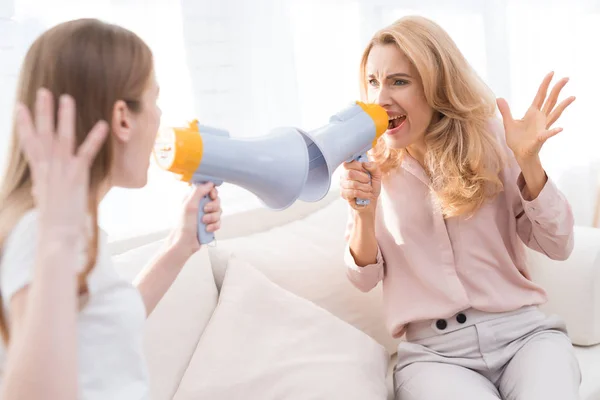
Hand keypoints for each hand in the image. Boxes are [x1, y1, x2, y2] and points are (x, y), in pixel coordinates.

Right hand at [16, 88, 107, 243]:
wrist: (57, 233)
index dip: (24, 124)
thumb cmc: (53, 219)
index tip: (21, 107)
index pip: (29, 142)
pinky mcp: (77, 175)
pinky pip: (87, 153)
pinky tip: (103, 125)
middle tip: (43, 92)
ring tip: (66, 98)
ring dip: (64, 116)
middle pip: (42, 134)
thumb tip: (40, 185)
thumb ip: (44, 185)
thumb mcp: (44, 197)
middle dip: (42, 112)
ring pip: (62, 137)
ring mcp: (61, 169)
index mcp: (39, 171)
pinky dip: (95, 138)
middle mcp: (47, 167)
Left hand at [167, 182, 221, 256]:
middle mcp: (200, 205)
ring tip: (204, 222)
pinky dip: (214, 225)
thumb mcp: (190, 205)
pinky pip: (219, 221)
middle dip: (213, 206)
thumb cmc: (184, 224)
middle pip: (216, 200)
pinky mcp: (210, 224)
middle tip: (205, 210)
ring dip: (213, 217)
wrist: (185, 242)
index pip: (209, 189)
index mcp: (194, 198)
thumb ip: (199, 191)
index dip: (212, 192)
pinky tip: (207, 229)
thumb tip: (209, 183)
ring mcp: (206, 215)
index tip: (211, 196)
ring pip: (219, 211)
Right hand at [340, 160, 380, 211]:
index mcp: (351, 167)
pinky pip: (354, 193)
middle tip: (368, 181)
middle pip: (350, 173)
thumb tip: (364, 163)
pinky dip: (363, 194)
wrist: (370, 200)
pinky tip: (366, 195)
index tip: (366, 171)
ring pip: (353, 184)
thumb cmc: (372, 186)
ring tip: (368, 189)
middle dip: (363, 178)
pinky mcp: (343, 194)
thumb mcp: (377, 175)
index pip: (349, 163)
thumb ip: (374, 167)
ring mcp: (342, 184)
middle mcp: (344, 174)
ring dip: (365, 187)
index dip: (360, 167)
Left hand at [497, 71, 574, 162]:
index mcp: (532, 113)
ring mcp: (542, 128)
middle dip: (557, 89)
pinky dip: (553, 132)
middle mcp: (540, 118)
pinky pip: (547, 135)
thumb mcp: (508, 123)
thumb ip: (506, 111)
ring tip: (572, 97)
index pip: (540, 95)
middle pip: (551, 101)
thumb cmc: (516, 139)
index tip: (552, 73)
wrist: (519, 154)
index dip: (545, 84)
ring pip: (554, 115)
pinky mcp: (539, 139)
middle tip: (566, 77)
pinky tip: (560, 129)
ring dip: (563, 106)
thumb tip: (499, 98)